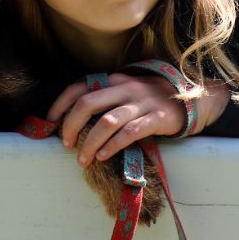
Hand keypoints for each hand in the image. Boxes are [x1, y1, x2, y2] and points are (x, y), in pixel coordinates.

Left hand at [47, 73, 229, 167]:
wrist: (188, 98)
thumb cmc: (148, 98)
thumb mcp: (124, 92)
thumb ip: (104, 100)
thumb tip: (74, 120)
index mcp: (112, 80)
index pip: (79, 87)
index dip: (61, 103)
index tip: (50, 120)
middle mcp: (123, 88)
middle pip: (88, 103)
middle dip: (71, 125)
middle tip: (66, 144)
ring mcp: (139, 102)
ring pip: (107, 120)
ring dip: (90, 141)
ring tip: (83, 159)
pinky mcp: (154, 118)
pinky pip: (130, 132)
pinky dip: (113, 145)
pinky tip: (103, 155)